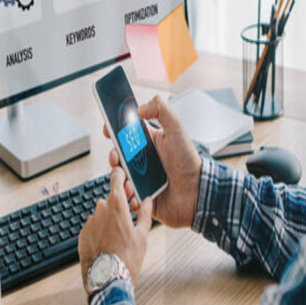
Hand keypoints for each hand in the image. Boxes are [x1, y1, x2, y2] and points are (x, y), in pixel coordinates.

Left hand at [78, 166, 152, 291]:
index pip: (116, 179)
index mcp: (116, 206)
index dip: (119, 174)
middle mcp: (100, 210)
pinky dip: (98, 233)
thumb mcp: (142, 235)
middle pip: (109, 200)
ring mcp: (89, 223)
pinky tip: (107, 245)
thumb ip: (144, 214)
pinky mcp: (81, 236)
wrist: (108, 280)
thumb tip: (148, 201)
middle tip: (127, 221)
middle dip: (117, 206)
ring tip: (117, 239)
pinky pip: (92, 228)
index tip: (121, 173)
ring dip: (107, 221)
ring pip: (100, 215)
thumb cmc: (127, 258)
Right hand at [104, 94, 201, 228]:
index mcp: (148, 143)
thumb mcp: (176, 129)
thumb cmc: (188, 160)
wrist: (197, 190)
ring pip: (120, 177)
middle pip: (118, 156)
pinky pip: (127, 197)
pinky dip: (127, 196)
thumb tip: (140, 107)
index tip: (108, 129)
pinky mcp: (142, 196)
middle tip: (117, 157)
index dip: (114, 131)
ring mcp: (141, 179)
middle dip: (114, 156)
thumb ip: (161, 111)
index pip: (125, 134)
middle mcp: (142, 160)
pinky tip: (135, 194)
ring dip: (119, 177)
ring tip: (128, 179)